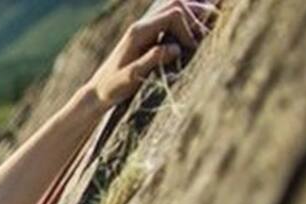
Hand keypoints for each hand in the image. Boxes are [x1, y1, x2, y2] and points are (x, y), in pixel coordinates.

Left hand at [87, 0, 218, 106]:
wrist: (97, 92)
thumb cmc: (112, 88)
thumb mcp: (131, 78)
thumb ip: (151, 61)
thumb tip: (176, 49)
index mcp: (138, 32)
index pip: (173, 14)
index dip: (188, 27)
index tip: (192, 47)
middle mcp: (142, 25)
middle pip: (176, 4)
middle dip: (195, 14)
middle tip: (208, 32)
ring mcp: (145, 29)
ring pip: (173, 9)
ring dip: (192, 16)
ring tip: (207, 28)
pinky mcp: (148, 37)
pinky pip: (170, 20)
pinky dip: (185, 21)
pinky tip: (195, 32)